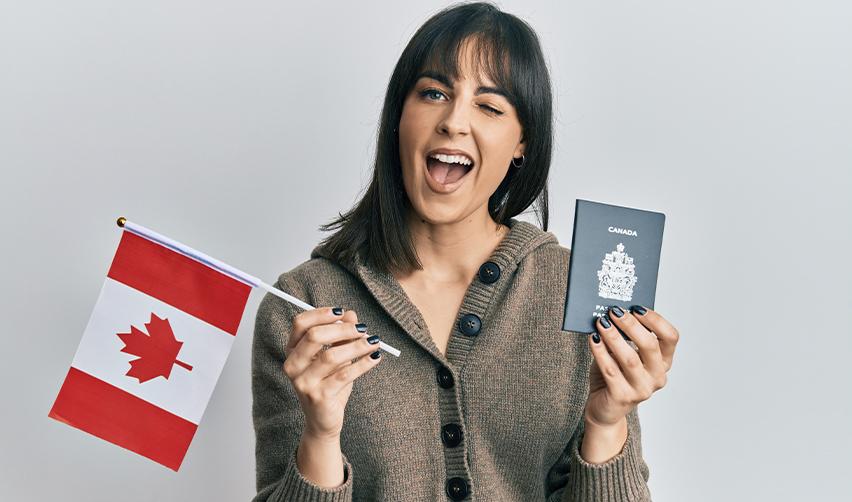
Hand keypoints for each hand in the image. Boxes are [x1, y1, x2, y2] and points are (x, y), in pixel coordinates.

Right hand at [283, 307, 382, 440]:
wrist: (322, 421)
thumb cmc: (328, 385)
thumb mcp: (335, 357)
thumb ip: (340, 335)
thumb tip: (351, 315)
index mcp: (293, 352)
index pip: (300, 324)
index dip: (321, 314)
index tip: (341, 312)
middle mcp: (293, 366)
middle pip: (314, 336)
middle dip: (342, 329)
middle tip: (363, 328)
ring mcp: (304, 383)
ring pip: (331, 356)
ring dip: (357, 346)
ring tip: (374, 342)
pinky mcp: (319, 397)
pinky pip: (344, 375)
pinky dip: (362, 364)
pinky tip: (375, 358)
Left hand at [585, 305, 678, 427]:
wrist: (605, 408)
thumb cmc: (615, 375)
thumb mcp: (625, 354)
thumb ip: (626, 337)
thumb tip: (615, 312)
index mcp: (663, 363)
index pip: (671, 337)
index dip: (656, 320)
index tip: (637, 308)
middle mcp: (657, 377)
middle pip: (650, 346)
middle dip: (631, 325)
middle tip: (614, 312)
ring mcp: (642, 389)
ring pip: (629, 358)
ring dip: (614, 337)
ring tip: (601, 322)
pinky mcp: (622, 397)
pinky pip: (610, 370)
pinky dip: (600, 352)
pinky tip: (593, 339)